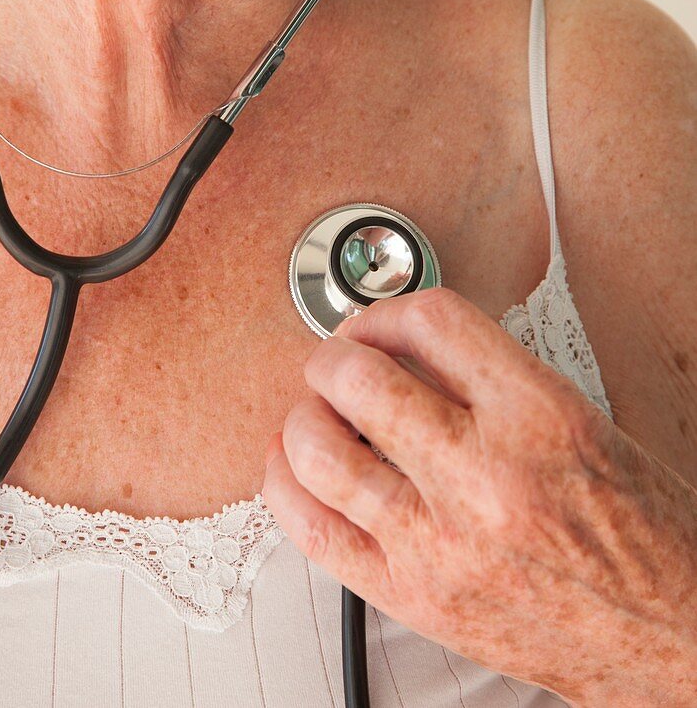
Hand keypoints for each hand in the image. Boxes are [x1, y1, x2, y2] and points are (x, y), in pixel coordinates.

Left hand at [262, 287, 696, 706]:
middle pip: (358, 379)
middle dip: (334, 357)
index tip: (380, 324)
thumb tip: (405, 346)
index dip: (387, 310)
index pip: (431, 321)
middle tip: (338, 362)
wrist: (672, 635)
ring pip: (320, 452)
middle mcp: (485, 476)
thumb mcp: (581, 420)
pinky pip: (313, 532)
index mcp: (540, 416)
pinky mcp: (413, 599)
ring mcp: (441, 543)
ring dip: (304, 417)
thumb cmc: (641, 530)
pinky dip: (287, 486)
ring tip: (318, 413)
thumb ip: (492, 377)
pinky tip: (300, 468)